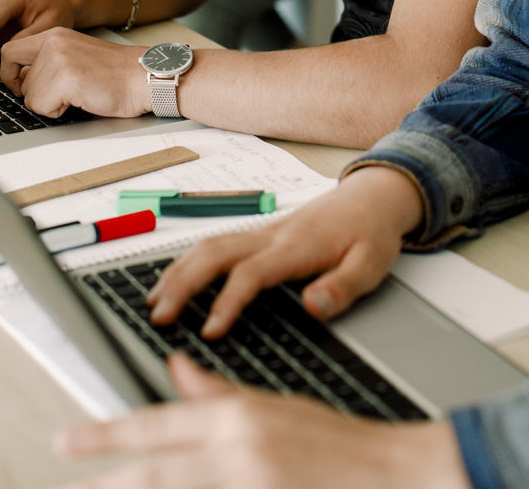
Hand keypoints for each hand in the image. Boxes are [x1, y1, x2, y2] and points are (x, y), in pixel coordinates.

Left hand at [0, 27, 149, 118]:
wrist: (144, 76)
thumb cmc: (115, 74)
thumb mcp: (75, 56)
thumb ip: (48, 61)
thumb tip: (19, 81)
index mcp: (55, 35)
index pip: (9, 51)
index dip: (10, 73)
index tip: (21, 85)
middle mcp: (53, 43)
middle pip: (16, 79)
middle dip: (33, 93)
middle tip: (58, 95)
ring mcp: (58, 60)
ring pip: (28, 96)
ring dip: (49, 103)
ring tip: (76, 94)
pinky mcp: (65, 80)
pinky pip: (41, 107)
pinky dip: (57, 111)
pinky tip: (79, 100)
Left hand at [57, 351, 466, 488]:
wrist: (388, 476)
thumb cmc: (334, 443)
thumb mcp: (270, 406)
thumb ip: (215, 394)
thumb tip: (174, 370)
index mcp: (235, 420)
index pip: (155, 425)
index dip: (106, 435)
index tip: (68, 440)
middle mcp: (234, 455)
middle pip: (151, 472)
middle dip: (103, 480)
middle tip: (62, 470)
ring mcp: (246, 488)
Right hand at [147, 165, 423, 335]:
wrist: (374, 196)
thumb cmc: (371, 233)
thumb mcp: (371, 265)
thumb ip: (343, 288)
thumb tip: (313, 307)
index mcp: (296, 247)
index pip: (252, 273)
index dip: (227, 302)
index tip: (209, 331)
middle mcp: (272, 235)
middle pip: (215, 253)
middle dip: (183, 283)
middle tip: (159, 316)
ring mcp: (263, 231)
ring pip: (209, 244)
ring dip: (178, 271)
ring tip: (154, 302)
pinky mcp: (261, 233)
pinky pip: (216, 243)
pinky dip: (189, 261)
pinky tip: (175, 279)